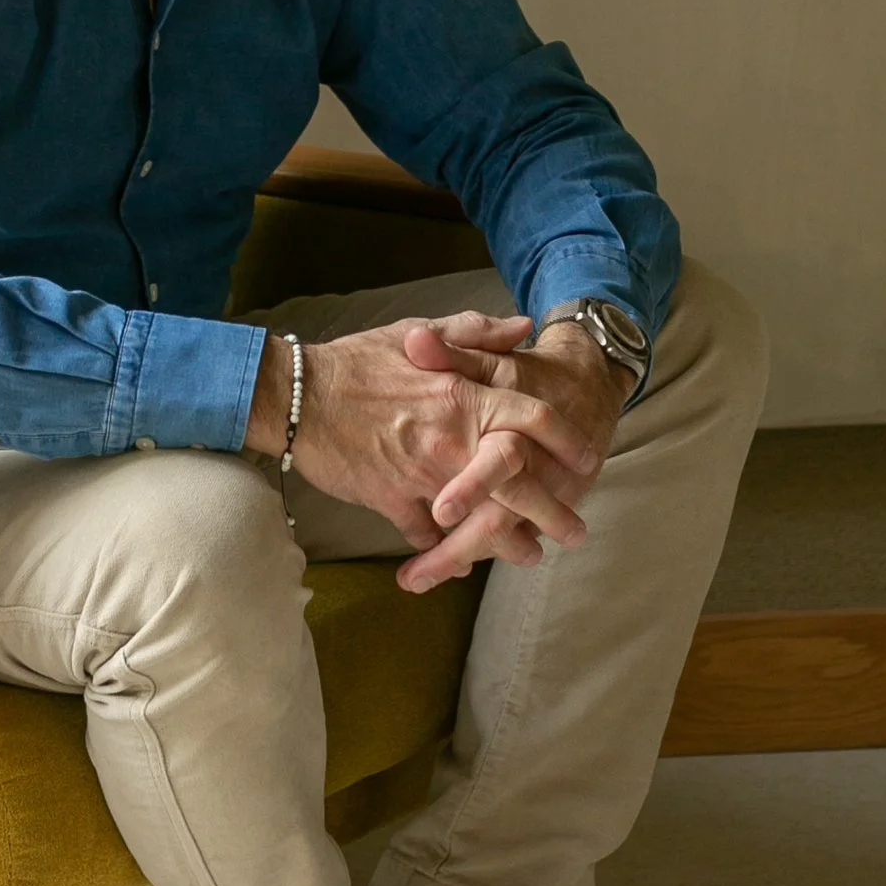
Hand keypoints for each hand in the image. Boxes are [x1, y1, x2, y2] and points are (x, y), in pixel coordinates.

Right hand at [244, 311, 599, 591]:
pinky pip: (426, 535)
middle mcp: (453, 438)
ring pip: (480, 518)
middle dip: (552, 510)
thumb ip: (476, 332)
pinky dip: (442, 550)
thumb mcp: (420, 331)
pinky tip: (455, 559)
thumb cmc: (358, 360)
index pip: (532, 416)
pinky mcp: (392, 500)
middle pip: (520, 481)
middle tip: (575, 529)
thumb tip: (524, 327)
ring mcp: (424, 474)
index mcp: (464, 393)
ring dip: (506, 541)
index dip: (565, 439)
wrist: (299, 395)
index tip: (586, 457)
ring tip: (527, 554)